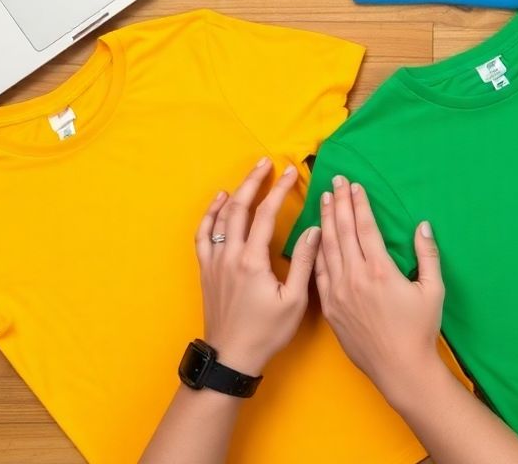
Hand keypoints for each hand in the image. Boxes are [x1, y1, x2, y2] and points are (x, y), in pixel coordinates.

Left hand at [195, 157, 321, 376]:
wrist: (232, 356)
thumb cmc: (267, 332)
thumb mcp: (295, 300)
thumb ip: (305, 262)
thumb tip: (314, 230)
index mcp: (253, 261)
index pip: (266, 214)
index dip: (279, 190)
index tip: (290, 172)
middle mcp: (230, 255)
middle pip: (239, 208)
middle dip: (253, 181)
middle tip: (267, 162)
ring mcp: (214, 261)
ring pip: (220, 217)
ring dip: (234, 193)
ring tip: (248, 176)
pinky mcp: (207, 270)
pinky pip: (203, 234)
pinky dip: (209, 214)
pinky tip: (218, 202)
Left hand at [315, 175, 445, 403]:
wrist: (399, 368)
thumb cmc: (420, 330)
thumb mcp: (433, 290)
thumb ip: (428, 255)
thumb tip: (422, 225)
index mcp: (380, 271)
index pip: (365, 228)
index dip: (358, 203)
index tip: (354, 185)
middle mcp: (355, 277)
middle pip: (343, 232)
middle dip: (339, 204)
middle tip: (334, 181)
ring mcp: (339, 293)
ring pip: (327, 249)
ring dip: (325, 222)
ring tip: (323, 200)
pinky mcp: (330, 307)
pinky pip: (319, 273)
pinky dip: (315, 251)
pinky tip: (314, 238)